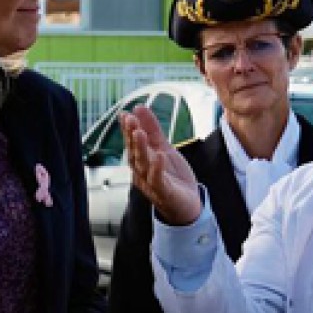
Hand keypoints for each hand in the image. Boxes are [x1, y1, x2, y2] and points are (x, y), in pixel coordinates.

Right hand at [121, 107, 201, 224]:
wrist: (187, 204)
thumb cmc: (173, 176)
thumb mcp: (164, 148)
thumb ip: (153, 129)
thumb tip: (139, 108)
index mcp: (141, 160)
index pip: (132, 142)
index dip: (128, 129)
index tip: (125, 114)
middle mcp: (142, 171)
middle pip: (134, 152)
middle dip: (131, 136)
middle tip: (129, 120)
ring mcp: (151, 183)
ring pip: (143, 165)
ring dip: (140, 149)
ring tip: (140, 133)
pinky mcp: (163, 193)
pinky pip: (158, 180)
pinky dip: (157, 169)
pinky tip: (160, 156)